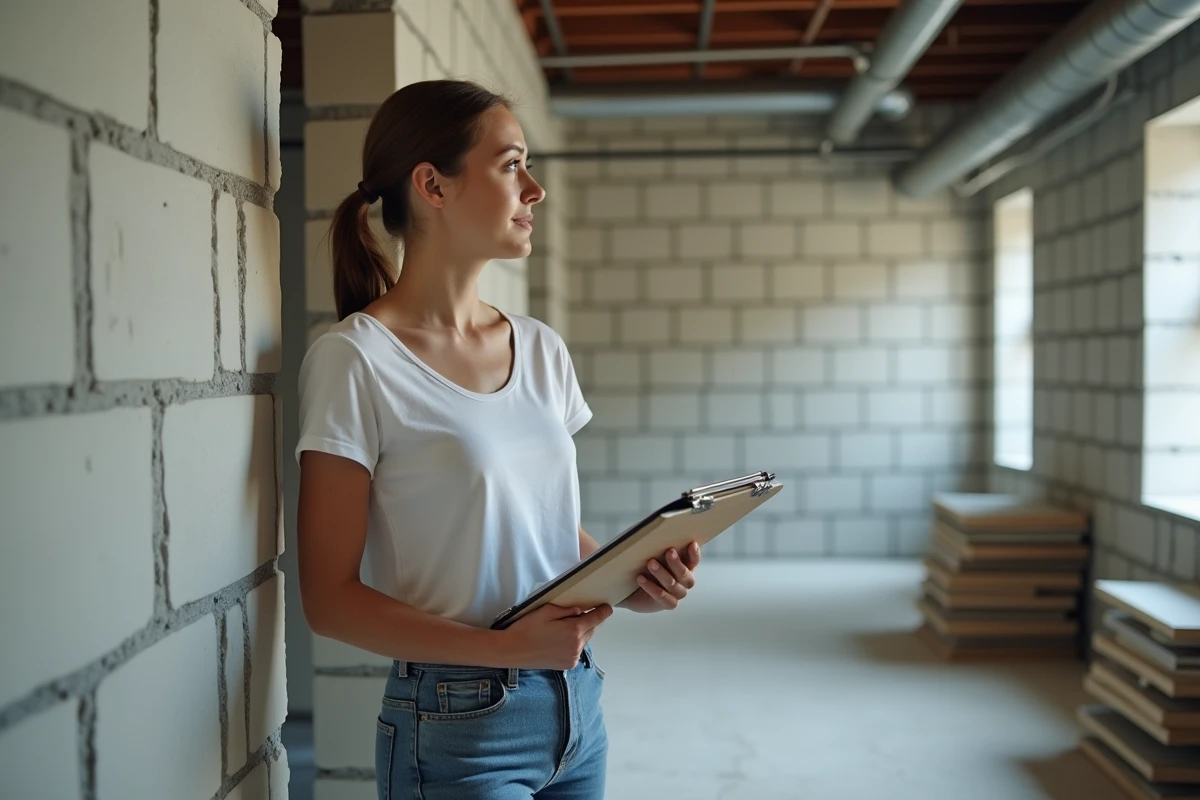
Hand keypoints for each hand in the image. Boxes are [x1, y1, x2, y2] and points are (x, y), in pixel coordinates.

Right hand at [497, 602, 612, 669]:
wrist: (512, 651)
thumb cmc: (526, 629)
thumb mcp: (545, 611)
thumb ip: (566, 609)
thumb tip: (580, 610)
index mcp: (573, 631)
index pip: (596, 619)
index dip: (603, 612)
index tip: (607, 607)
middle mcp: (576, 646)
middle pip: (592, 630)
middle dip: (590, 621)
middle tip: (583, 612)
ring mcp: (572, 657)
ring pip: (585, 640)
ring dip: (581, 632)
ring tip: (566, 626)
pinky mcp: (567, 664)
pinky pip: (577, 650)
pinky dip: (574, 643)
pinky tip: (561, 638)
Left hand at [619, 542, 699, 612]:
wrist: (628, 585)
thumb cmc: (641, 562)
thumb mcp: (648, 549)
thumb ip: (656, 542)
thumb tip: (656, 531)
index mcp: (685, 564)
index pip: (694, 559)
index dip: (694, 553)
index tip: (691, 544)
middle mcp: (685, 580)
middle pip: (685, 574)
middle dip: (677, 563)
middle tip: (669, 551)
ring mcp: (678, 593)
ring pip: (673, 585)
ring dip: (662, 573)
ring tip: (650, 563)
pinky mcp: (668, 604)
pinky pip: (663, 598)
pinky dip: (652, 588)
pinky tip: (641, 578)